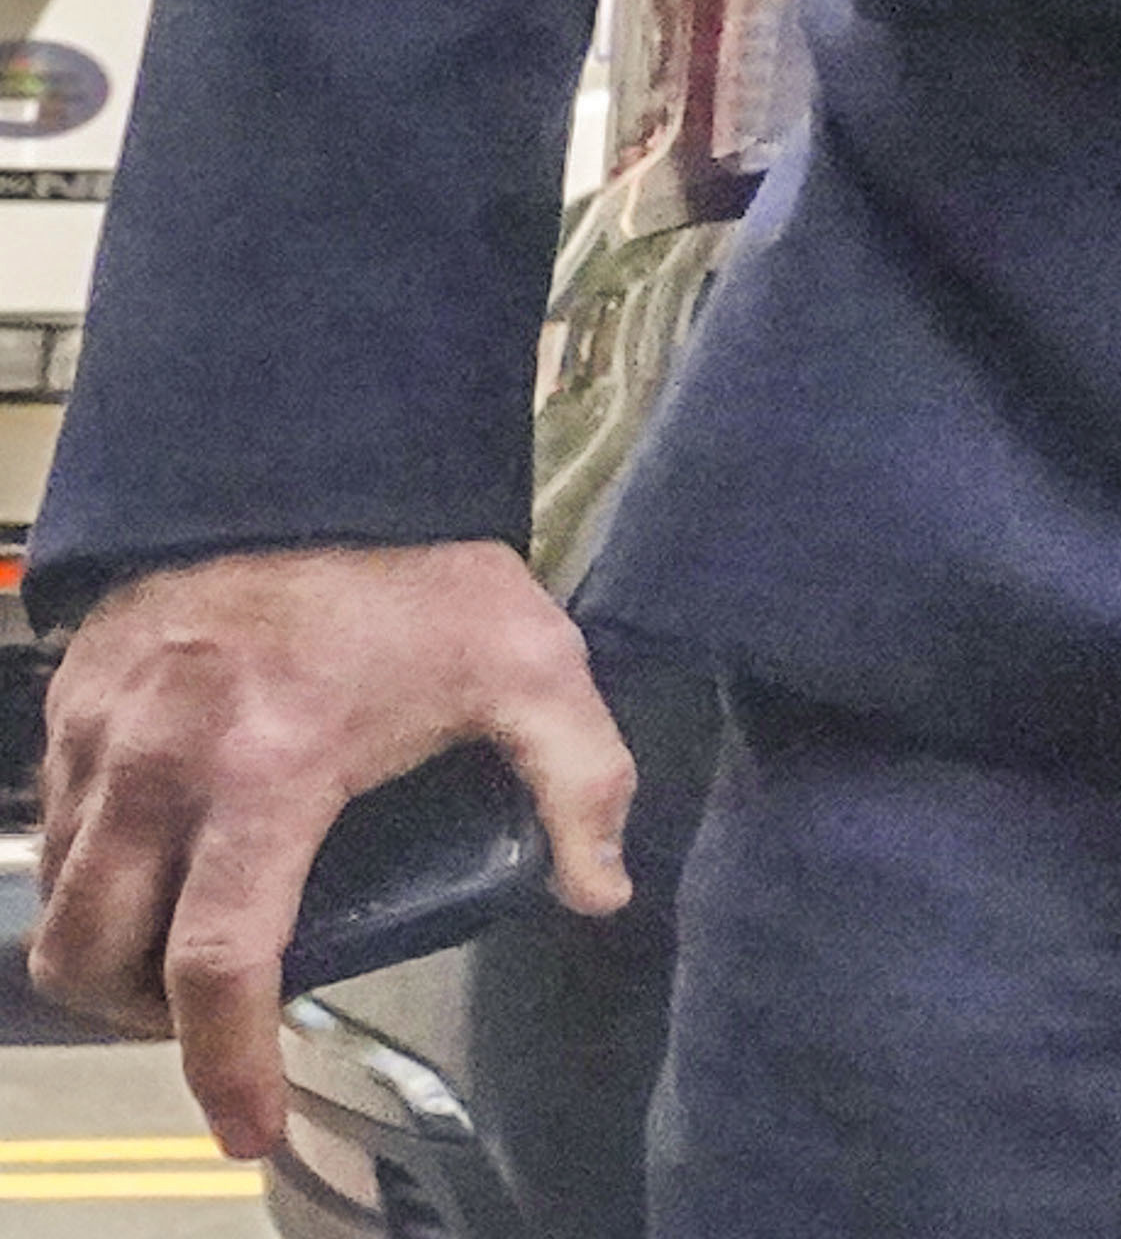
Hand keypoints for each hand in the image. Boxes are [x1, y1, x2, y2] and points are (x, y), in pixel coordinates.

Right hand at [29, 541, 638, 1160]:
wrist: (317, 459)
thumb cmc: (422, 569)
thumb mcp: (533, 665)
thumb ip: (583, 780)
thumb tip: (601, 891)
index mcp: (271, 767)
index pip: (222, 960)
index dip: (227, 1065)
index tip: (251, 1126)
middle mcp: (163, 761)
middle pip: (101, 957)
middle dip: (146, 1021)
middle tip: (214, 1028)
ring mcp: (101, 734)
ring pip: (61, 904)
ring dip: (106, 958)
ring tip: (182, 960)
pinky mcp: (69, 707)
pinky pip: (51, 831)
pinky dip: (86, 879)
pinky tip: (155, 872)